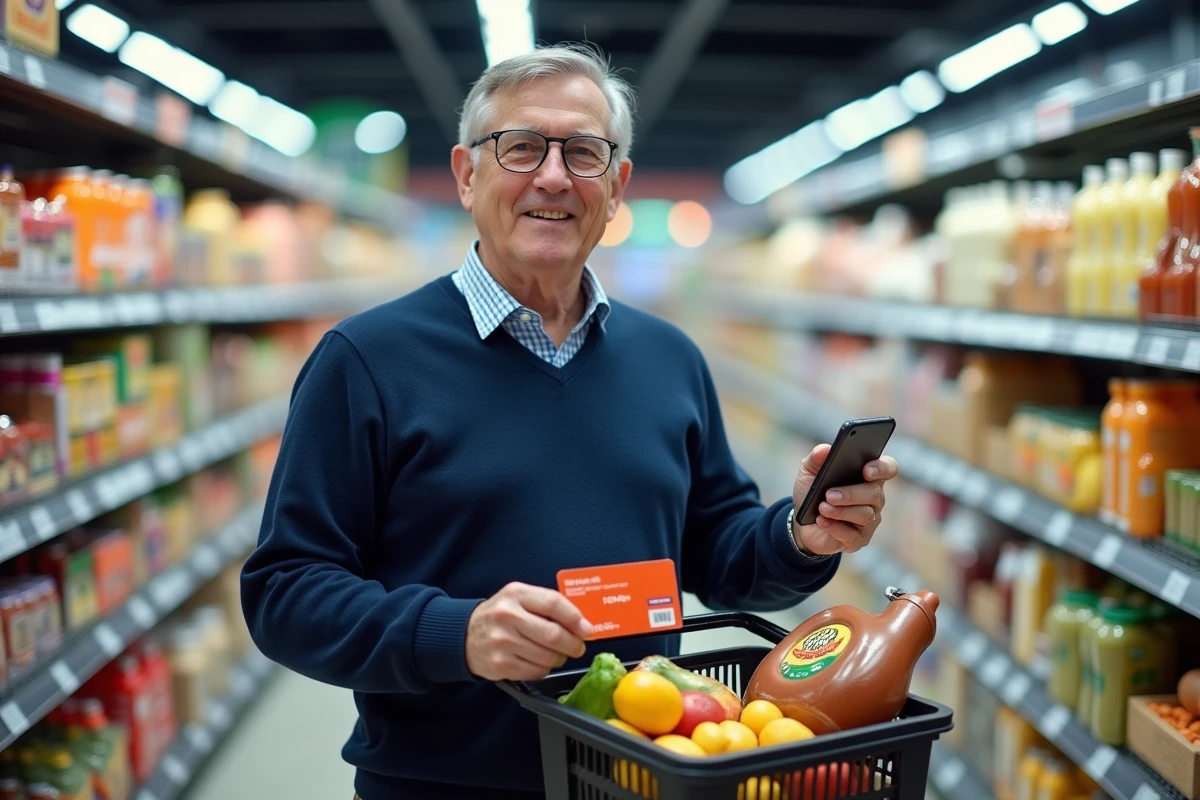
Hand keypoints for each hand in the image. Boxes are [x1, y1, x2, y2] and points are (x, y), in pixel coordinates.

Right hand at [466, 582, 592, 681]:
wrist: (464, 636)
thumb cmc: (500, 615)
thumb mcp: (520, 598)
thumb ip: (547, 605)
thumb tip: (581, 623)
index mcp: (516, 594)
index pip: (553, 603)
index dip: (575, 618)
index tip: (587, 629)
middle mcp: (507, 616)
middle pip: (553, 634)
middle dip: (573, 644)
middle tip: (578, 647)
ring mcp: (502, 642)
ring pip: (547, 657)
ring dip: (559, 658)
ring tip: (556, 654)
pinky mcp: (500, 665)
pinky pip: (536, 672)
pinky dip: (544, 669)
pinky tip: (539, 662)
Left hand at [791, 444, 898, 555]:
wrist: (802, 523)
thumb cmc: (813, 493)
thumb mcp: (809, 472)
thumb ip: (815, 458)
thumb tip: (825, 449)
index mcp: (868, 476)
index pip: (888, 468)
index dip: (882, 468)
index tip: (866, 470)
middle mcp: (874, 498)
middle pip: (875, 493)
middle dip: (851, 493)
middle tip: (829, 494)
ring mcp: (870, 520)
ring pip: (864, 515)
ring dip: (840, 511)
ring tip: (822, 508)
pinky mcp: (859, 539)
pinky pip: (852, 535)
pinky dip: (834, 527)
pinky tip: (821, 521)